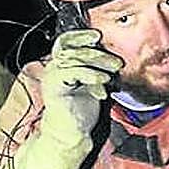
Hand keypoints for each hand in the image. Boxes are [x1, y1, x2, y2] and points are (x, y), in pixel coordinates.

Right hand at [40, 28, 122, 145]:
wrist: (71, 133)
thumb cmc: (82, 111)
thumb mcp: (94, 84)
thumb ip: (97, 69)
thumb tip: (112, 57)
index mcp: (62, 65)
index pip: (67, 41)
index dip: (81, 35)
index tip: (97, 35)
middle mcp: (54, 68)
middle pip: (74, 48)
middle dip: (98, 53)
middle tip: (116, 63)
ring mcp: (52, 76)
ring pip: (74, 58)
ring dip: (97, 64)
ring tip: (111, 75)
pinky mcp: (54, 86)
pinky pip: (72, 71)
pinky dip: (90, 74)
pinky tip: (103, 81)